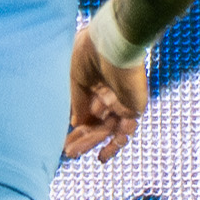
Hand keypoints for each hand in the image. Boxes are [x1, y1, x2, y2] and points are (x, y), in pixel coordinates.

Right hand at [63, 21, 147, 160]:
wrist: (111, 43)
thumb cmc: (89, 53)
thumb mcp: (75, 79)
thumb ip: (77, 102)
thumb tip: (76, 123)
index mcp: (95, 87)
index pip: (86, 113)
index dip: (77, 129)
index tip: (65, 142)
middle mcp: (109, 96)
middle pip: (96, 124)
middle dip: (82, 139)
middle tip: (68, 153)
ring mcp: (123, 102)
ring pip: (107, 130)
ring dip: (92, 143)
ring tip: (75, 153)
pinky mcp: (134, 107)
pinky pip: (125, 130)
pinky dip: (115, 144)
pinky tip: (102, 156)